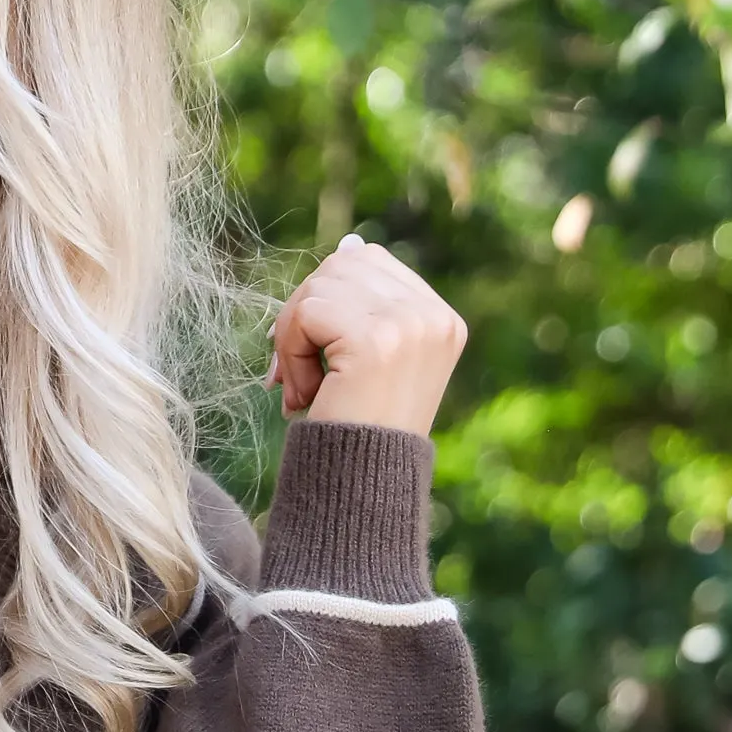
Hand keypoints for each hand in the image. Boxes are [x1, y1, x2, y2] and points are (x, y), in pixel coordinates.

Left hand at [270, 232, 465, 436]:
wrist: (363, 487)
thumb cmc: (358, 429)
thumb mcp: (371, 359)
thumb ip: (361, 304)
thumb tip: (349, 244)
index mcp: (441, 318)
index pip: (367, 261)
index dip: (326, 297)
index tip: (314, 349)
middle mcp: (434, 316)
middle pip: (342, 265)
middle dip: (304, 311)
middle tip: (295, 370)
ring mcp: (410, 325)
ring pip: (319, 287)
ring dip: (294, 337)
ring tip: (305, 387)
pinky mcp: (377, 340)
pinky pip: (307, 314)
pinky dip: (290, 352)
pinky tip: (305, 395)